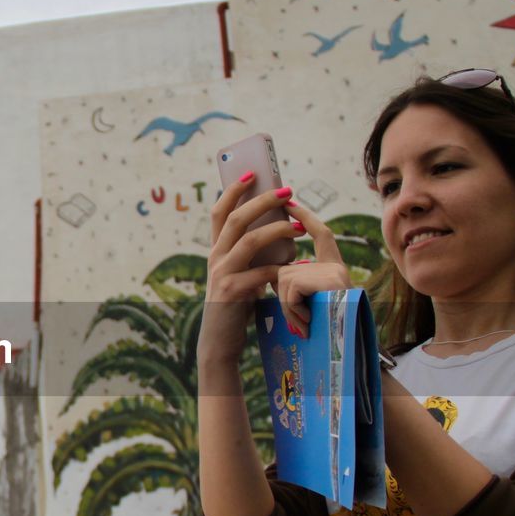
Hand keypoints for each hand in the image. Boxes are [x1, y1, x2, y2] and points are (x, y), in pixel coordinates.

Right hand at [199, 177, 304, 365]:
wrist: (219, 342)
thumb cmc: (235, 307)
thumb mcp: (238, 275)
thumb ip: (248, 256)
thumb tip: (276, 231)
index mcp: (215, 251)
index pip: (219, 212)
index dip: (233, 191)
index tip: (251, 174)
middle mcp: (215, 258)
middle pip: (236, 219)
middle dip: (263, 201)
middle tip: (287, 191)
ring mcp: (222, 274)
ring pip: (249, 241)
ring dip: (277, 230)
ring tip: (299, 227)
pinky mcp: (233, 292)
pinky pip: (262, 272)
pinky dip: (282, 268)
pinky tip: (297, 267)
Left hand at [274, 200, 350, 337]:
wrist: (350, 354)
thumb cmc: (330, 337)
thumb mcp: (314, 307)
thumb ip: (299, 287)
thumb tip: (273, 277)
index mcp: (334, 271)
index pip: (321, 235)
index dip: (305, 218)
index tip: (291, 203)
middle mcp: (336, 267)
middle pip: (287, 270)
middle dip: (283, 299)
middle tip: (300, 322)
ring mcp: (333, 272)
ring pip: (284, 281)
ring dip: (288, 308)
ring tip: (306, 325)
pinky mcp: (329, 280)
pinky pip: (290, 289)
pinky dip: (292, 309)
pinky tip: (308, 323)